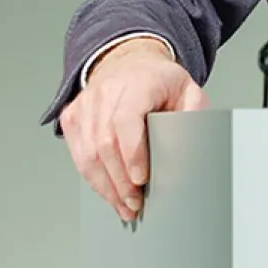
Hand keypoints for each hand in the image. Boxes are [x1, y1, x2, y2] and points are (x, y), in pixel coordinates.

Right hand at [60, 37, 207, 220]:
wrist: (130, 61)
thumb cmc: (160, 80)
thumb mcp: (188, 89)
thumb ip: (194, 113)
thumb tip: (195, 142)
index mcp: (137, 83)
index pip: (126, 121)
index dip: (132, 154)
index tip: (140, 180)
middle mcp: (105, 92)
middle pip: (104, 143)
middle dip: (119, 180)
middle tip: (135, 203)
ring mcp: (84, 104)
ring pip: (87, 154)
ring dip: (105, 186)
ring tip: (123, 206)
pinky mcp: (72, 117)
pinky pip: (78, 154)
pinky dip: (92, 177)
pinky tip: (108, 192)